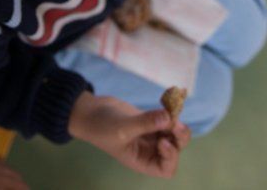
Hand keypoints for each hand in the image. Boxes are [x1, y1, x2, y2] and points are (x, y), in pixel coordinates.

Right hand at [69, 92, 190, 177]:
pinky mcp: (150, 119)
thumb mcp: (122, 127)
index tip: (163, 140)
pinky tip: (168, 98)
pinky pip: (166, 117)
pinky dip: (170, 110)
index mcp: (142, 160)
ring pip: (173, 132)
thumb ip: (145, 123)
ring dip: (176, 121)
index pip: (166, 168)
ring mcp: (150, 134)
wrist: (89, 110)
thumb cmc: (101, 126)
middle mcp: (149, 149)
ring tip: (172, 108)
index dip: (170, 157)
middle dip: (178, 137)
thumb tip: (168, 117)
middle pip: (174, 149)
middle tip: (174, 122)